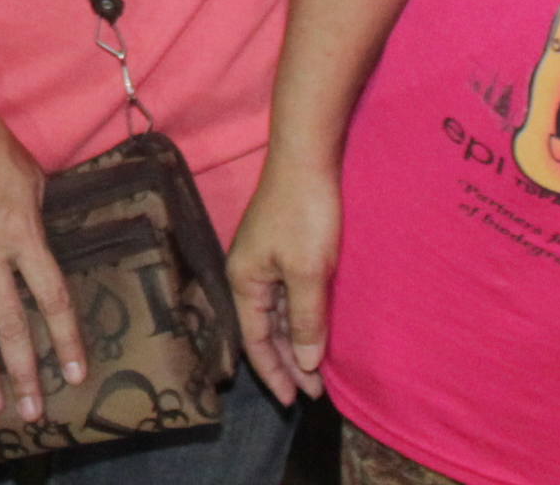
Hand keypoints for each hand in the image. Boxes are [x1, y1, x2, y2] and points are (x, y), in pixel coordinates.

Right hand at [225, 153, 338, 405]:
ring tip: (316, 371)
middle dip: (286, 362)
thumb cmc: (304, 214)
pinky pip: (286, 296)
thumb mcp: (308, 273)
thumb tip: (303, 363)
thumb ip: (304, 320)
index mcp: (243, 280)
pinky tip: (313, 330)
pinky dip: (298, 319)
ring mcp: (264, 260)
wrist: (306, 158)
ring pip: (275, 313)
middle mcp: (247, 273)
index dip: (274, 372)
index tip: (296, 401)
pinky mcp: (281, 248)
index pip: (254, 339)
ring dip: (293, 342)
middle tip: (313, 393)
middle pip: (262, 329)